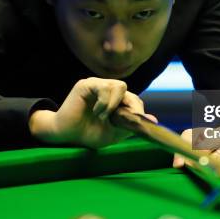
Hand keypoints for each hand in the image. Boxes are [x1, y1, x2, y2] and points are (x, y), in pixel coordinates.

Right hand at [29, 77, 156, 147]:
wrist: (66, 134)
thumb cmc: (88, 133)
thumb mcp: (114, 133)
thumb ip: (131, 125)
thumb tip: (153, 120)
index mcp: (115, 100)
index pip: (133, 99)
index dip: (137, 110)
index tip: (138, 122)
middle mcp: (107, 90)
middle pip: (128, 91)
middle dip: (130, 107)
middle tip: (121, 120)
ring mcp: (97, 85)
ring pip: (119, 85)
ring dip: (115, 104)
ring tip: (104, 117)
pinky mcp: (87, 84)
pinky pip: (104, 87)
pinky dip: (104, 101)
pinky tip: (98, 112)